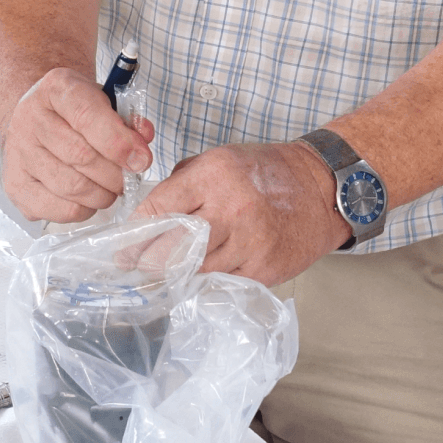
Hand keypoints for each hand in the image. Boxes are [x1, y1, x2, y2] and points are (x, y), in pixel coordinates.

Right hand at [1, 67, 153, 222]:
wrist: (39, 119)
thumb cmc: (77, 111)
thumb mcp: (104, 100)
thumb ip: (127, 118)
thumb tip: (143, 139)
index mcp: (56, 88)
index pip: (87, 116)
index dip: (119, 142)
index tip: (142, 160)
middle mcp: (30, 118)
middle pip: (81, 156)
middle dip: (115, 174)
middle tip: (129, 178)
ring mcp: (18, 153)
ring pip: (72, 187)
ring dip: (103, 194)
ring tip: (112, 188)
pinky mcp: (15, 186)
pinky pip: (59, 210)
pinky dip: (84, 210)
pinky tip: (89, 197)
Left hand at [131, 140, 349, 284]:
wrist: (319, 189)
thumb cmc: (265, 171)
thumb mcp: (219, 159)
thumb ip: (182, 183)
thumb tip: (148, 214)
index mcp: (214, 175)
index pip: (159, 206)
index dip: (136, 230)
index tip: (123, 245)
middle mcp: (230, 209)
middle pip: (171, 248)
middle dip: (146, 261)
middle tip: (132, 267)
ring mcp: (248, 243)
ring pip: (193, 272)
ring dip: (172, 277)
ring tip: (158, 276)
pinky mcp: (263, 270)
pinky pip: (221, 284)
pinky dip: (205, 283)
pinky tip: (195, 280)